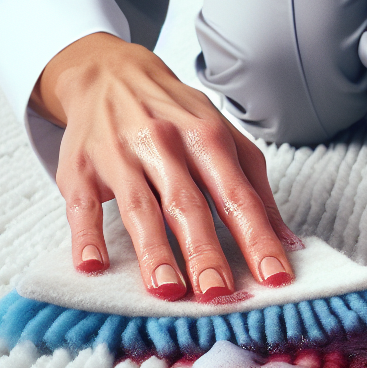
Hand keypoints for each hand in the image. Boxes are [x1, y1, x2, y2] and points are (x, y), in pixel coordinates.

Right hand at [31, 32, 298, 300]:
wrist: (110, 74)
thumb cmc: (175, 114)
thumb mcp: (222, 134)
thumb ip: (253, 184)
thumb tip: (285, 239)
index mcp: (207, 136)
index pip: (237, 195)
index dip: (258, 237)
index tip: (275, 276)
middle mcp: (165, 144)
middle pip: (188, 204)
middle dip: (205, 251)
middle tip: (221, 293)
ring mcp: (120, 156)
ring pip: (140, 207)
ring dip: (154, 252)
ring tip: (168, 291)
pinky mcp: (80, 169)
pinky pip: (83, 205)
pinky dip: (86, 236)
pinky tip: (92, 266)